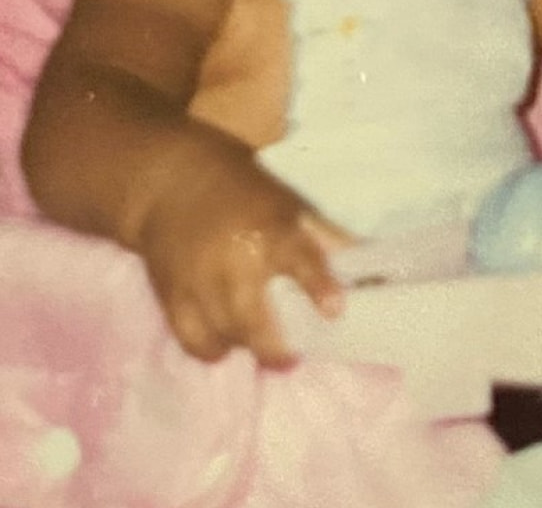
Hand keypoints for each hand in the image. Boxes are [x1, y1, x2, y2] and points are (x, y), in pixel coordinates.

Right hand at [126, 139, 347, 364]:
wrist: (170, 181)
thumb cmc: (242, 192)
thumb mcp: (288, 204)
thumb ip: (326, 238)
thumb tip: (371, 269)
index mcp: (271, 229)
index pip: (301, 260)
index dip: (319, 287)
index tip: (335, 310)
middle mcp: (234, 257)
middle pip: (252, 318)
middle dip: (273, 347)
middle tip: (289, 360)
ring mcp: (199, 279)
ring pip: (224, 334)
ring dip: (244, 346)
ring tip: (257, 344)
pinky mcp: (171, 293)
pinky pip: (191, 338)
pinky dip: (210, 350)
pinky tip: (223, 347)